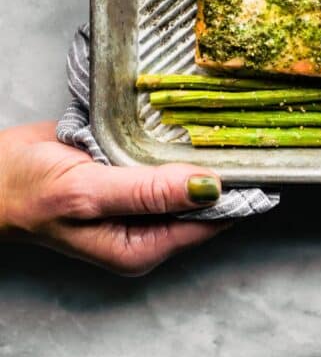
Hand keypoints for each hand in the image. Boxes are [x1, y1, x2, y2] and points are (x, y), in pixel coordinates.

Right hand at [0, 122, 229, 274]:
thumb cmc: (28, 192)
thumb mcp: (86, 193)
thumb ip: (146, 192)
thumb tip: (209, 188)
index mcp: (143, 246)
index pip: (210, 219)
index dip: (236, 187)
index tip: (257, 150)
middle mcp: (148, 226)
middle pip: (205, 195)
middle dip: (220, 162)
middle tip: (238, 120)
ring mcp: (141, 198)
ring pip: (188, 171)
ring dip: (199, 145)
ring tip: (215, 110)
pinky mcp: (131, 171)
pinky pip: (166, 154)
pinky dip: (173, 135)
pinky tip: (181, 113)